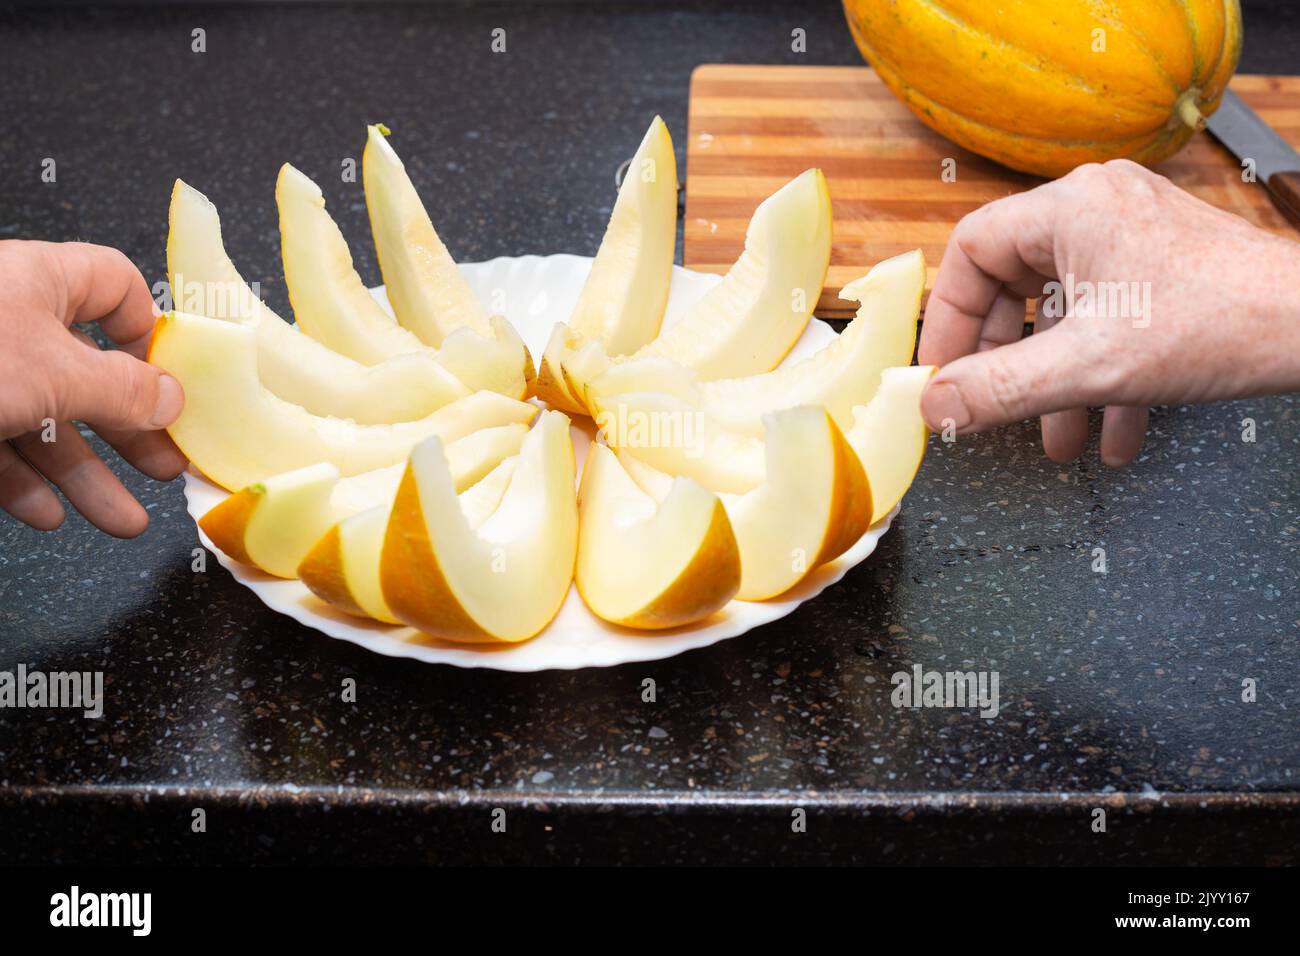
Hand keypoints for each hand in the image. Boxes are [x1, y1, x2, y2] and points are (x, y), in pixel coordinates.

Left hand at [0, 241, 186, 536]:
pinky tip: (44, 514)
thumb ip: (122, 390)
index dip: (149, 334)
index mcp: (39, 282)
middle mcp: (6, 322)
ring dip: (83, 475)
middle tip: (162, 467)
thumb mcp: (54, 374)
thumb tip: (171, 397)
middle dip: (127, 428)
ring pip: (41, 421)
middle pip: (85, 370)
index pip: (114, 288)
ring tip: (119, 522)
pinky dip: (22, 483)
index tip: (174, 388)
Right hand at [917, 159, 1299, 465]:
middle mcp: (1099, 211)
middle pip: (1015, 285)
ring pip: (1065, 313)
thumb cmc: (1221, 322)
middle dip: (1007, 361)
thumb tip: (934, 406)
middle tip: (991, 405)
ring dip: (1056, 382)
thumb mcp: (1089, 367)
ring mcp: (1135, 239)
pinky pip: (1109, 321)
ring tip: (1059, 438)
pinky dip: (1101, 376)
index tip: (944, 371)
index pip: (973, 251)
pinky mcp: (1165, 270)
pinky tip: (1112, 431)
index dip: (951, 318)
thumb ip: (999, 389)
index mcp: (1071, 209)